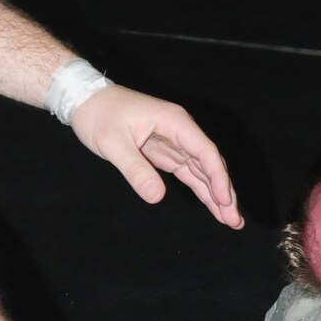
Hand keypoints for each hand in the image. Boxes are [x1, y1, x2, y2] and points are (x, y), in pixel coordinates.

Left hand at [69, 84, 241, 226]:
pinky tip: (214, 206)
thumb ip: (135, 169)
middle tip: (235, 220)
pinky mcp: (167, 153)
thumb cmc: (98, 115)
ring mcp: (176, 142)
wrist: (84, 100)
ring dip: (217, 195)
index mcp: (174, 122)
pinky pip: (190, 173)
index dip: (218, 177)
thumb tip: (157, 197)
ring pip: (204, 171)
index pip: (205, 151)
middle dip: (224, 192)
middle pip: (210, 163)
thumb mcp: (113, 143)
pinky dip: (202, 189)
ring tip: (232, 220)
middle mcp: (181, 131)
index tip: (225, 201)